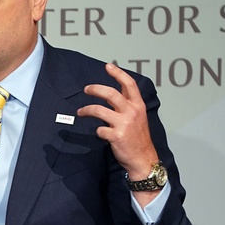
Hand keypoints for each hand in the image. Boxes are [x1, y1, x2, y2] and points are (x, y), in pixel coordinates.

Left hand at [77, 63, 158, 181]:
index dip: (118, 73)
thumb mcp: (137, 118)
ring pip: (99, 110)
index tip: (108, 66)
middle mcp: (132, 112)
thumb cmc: (138, 138)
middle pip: (110, 93)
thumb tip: (109, 96)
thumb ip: (125, 106)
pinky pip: (99, 129)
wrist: (143, 159)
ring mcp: (124, 124)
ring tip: (81, 112)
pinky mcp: (116, 136)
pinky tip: (100, 133)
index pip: (129, 84)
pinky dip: (97, 131)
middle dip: (94, 89)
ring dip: (86, 110)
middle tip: (86, 89)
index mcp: (138, 106)